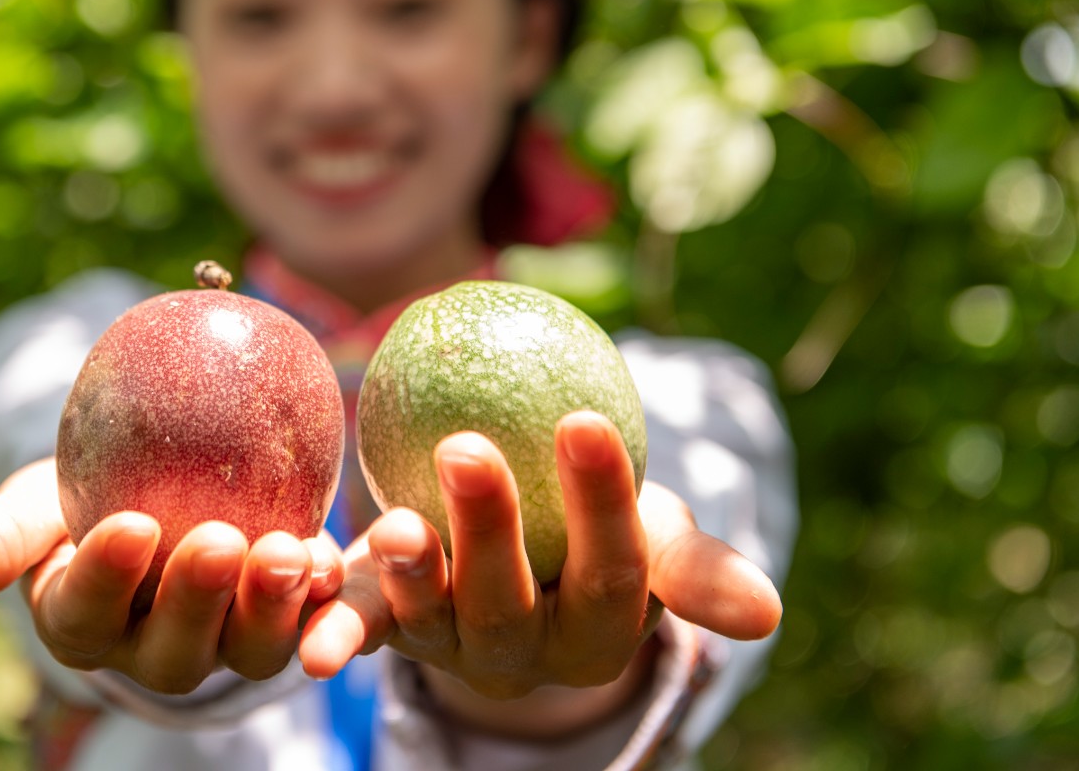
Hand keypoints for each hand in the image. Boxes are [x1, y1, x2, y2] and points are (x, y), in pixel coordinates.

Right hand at [0, 459, 345, 693]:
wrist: (155, 479)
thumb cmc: (77, 492)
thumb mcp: (30, 506)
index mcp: (78, 623)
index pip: (86, 614)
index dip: (108, 577)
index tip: (130, 526)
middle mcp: (146, 650)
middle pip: (172, 647)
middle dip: (199, 598)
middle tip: (221, 539)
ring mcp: (217, 643)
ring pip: (244, 650)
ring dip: (269, 607)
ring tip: (287, 551)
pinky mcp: (276, 620)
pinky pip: (303, 626)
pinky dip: (317, 600)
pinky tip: (328, 559)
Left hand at [297, 412, 780, 724]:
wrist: (531, 553)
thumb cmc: (599, 526)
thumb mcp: (657, 537)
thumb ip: (697, 569)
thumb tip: (770, 616)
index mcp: (601, 634)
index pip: (611, 570)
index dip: (602, 503)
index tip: (585, 421)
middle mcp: (526, 657)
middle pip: (511, 602)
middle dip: (489, 531)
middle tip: (465, 447)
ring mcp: (452, 647)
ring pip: (433, 617)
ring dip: (410, 571)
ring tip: (392, 520)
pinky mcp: (391, 630)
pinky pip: (361, 625)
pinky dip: (333, 620)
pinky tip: (308, 584)